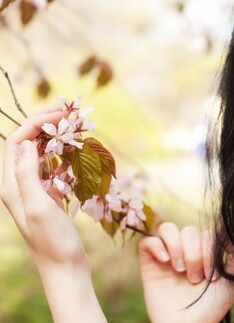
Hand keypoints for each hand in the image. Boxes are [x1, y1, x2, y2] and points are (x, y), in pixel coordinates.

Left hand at [1, 104, 88, 269]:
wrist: (65, 268)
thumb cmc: (52, 241)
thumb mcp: (39, 206)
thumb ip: (27, 175)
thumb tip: (25, 143)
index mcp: (11, 185)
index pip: (17, 142)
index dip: (36, 123)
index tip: (60, 114)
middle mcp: (19, 185)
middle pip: (27, 144)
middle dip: (45, 123)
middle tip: (69, 111)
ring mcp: (34, 190)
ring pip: (41, 153)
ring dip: (55, 136)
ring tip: (74, 124)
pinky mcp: (49, 196)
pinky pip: (53, 167)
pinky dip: (64, 153)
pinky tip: (77, 149)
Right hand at [139, 222, 233, 322]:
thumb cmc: (212, 306)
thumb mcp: (232, 279)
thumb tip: (226, 228)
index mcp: (205, 252)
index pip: (208, 233)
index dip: (211, 250)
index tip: (214, 276)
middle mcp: (186, 251)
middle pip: (190, 230)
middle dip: (195, 255)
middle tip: (195, 279)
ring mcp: (167, 256)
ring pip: (168, 229)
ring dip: (177, 247)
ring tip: (180, 270)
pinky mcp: (149, 265)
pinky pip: (147, 241)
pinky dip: (156, 246)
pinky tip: (165, 261)